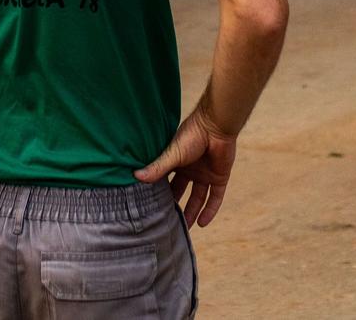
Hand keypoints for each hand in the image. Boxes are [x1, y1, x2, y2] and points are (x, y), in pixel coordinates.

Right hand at [134, 108, 236, 227]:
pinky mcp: (220, 177)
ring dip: (193, 212)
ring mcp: (206, 174)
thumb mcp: (172, 154)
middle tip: (166, 223)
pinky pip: (215, 197)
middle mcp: (191, 169)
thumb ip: (157, 167)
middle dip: (175, 206)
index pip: (167, 181)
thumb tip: (135, 176)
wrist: (216, 126)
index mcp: (178, 162)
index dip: (161, 193)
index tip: (151, 208)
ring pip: (199, 198)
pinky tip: (202, 223)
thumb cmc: (192, 135)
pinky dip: (210, 210)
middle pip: (182, 192)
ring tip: (185, 229)